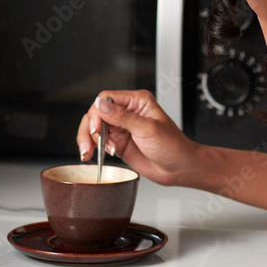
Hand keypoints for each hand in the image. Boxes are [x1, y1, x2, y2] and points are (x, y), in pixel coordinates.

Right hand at [76, 90, 200, 186]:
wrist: (179, 168)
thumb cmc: (173, 146)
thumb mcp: (148, 129)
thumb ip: (123, 117)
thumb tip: (101, 106)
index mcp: (137, 101)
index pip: (107, 98)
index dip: (97, 111)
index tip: (97, 127)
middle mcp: (127, 112)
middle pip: (96, 112)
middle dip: (89, 128)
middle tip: (90, 143)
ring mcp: (121, 127)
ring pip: (94, 127)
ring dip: (87, 139)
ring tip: (88, 152)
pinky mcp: (118, 142)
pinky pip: (98, 141)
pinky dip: (92, 147)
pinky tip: (94, 155)